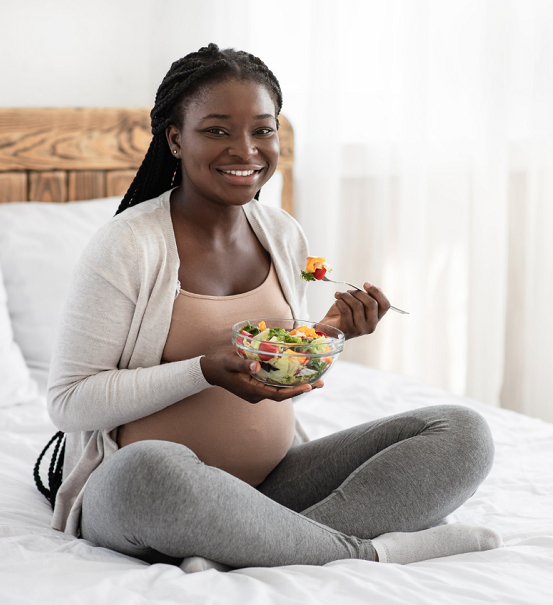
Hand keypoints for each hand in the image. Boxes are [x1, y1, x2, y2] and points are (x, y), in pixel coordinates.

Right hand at [200, 349, 323, 403]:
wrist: (209, 370)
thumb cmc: (219, 364)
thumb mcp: (230, 361)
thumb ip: (243, 362)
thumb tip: (257, 365)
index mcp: (252, 391)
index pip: (277, 394)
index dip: (294, 391)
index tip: (308, 386)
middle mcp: (257, 394)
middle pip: (283, 394)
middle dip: (302, 389)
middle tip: (321, 382)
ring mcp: (257, 392)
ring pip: (281, 391)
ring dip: (297, 386)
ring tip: (316, 379)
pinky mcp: (257, 387)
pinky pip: (275, 386)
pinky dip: (288, 382)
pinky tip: (298, 375)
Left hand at [319, 282, 389, 339]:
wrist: (328, 328)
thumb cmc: (343, 315)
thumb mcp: (358, 305)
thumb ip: (368, 298)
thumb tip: (379, 288)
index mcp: (376, 319)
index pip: (385, 305)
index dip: (377, 292)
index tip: (366, 284)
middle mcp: (371, 325)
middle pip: (372, 303)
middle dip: (358, 293)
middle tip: (349, 291)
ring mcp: (360, 329)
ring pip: (357, 305)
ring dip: (346, 296)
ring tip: (339, 295)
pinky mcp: (348, 329)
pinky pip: (346, 310)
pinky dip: (340, 302)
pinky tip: (336, 301)